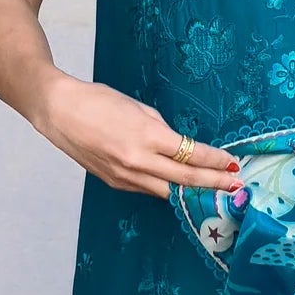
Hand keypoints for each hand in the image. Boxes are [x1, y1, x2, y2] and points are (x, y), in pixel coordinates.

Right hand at [35, 74, 241, 197]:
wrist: (58, 111)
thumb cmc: (98, 101)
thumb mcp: (139, 108)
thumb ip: (162, 130)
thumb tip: (179, 147)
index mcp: (147, 137)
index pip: (192, 154)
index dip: (215, 161)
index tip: (233, 164)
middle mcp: (137, 161)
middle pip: (185, 179)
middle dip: (214, 184)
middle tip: (237, 188)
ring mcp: (125, 176)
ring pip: (168, 192)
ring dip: (193, 192)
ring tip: (216, 193)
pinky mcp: (115, 182)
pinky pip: (148, 189)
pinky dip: (168, 189)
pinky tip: (182, 188)